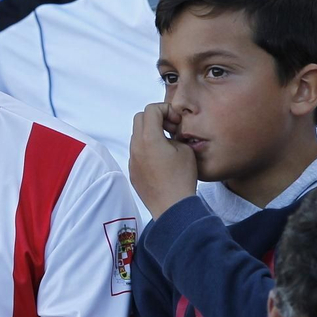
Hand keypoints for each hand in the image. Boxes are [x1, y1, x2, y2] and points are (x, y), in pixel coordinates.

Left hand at [129, 103, 198, 217]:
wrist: (172, 207)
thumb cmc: (182, 178)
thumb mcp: (185, 150)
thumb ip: (174, 136)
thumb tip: (168, 136)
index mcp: (149, 138)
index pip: (151, 109)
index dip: (166, 110)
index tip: (176, 122)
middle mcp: (136, 147)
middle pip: (139, 118)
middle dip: (155, 118)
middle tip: (170, 129)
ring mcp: (132, 160)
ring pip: (136, 136)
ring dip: (150, 134)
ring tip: (167, 146)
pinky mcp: (132, 172)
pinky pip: (136, 153)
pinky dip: (147, 149)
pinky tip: (161, 161)